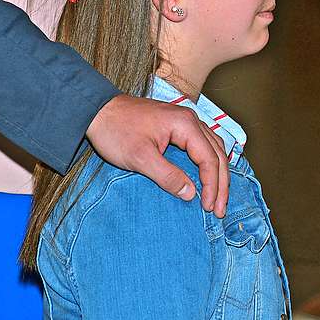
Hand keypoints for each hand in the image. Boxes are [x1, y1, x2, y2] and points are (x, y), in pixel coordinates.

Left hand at [86, 95, 229, 216]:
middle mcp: (191, 120)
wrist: (98, 110)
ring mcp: (186, 120)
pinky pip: (203, 145)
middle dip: (221, 183)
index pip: (209, 159)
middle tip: (220, 209)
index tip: (209, 207)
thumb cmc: (116, 131)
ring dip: (218, 173)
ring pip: (213, 148)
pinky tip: (209, 175)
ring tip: (219, 196)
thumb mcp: (140, 158)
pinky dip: (209, 162)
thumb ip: (167, 176)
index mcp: (186, 125)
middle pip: (217, 153)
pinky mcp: (178, 125)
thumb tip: (191, 193)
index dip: (212, 185)